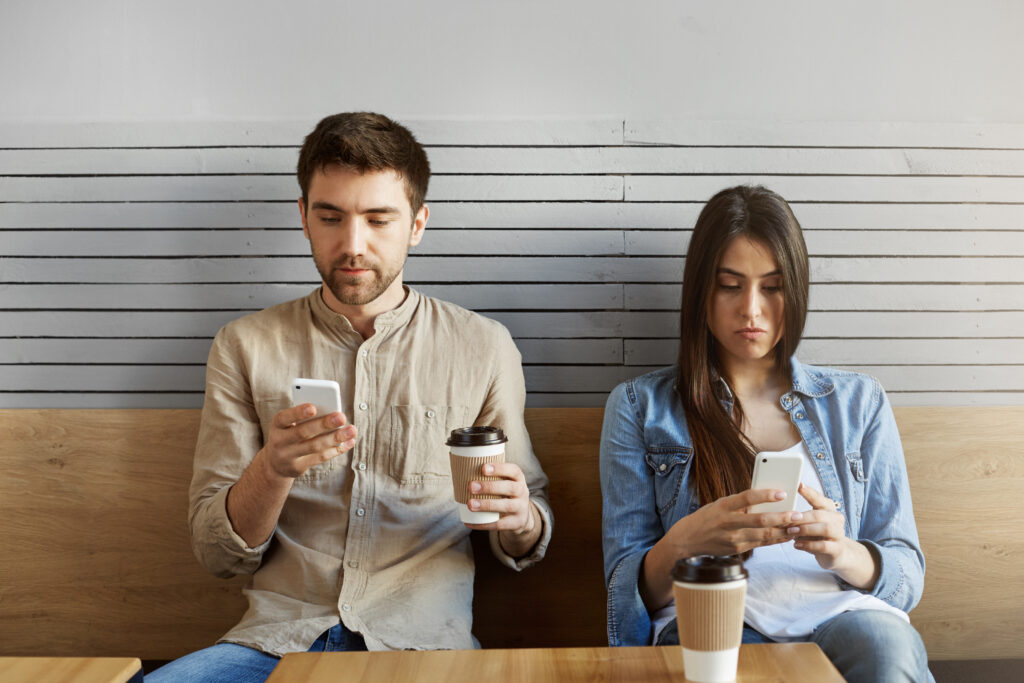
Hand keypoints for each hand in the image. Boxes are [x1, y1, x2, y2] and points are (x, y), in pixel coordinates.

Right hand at [258, 404, 357, 478]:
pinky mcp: (298, 468)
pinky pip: (320, 458)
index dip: (298, 412)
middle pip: (303, 432)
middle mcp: (279, 441)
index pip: (284, 417)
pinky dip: (337, 449)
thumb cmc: (288, 434)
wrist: (275, 463)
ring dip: (336, 437)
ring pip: (315, 446)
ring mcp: (288, 456)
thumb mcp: (288, 424)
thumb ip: (304, 418)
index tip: (313, 407)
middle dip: (324, 424)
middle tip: (341, 417)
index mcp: (277, 425)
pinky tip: (349, 441)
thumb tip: (332, 414)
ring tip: (352, 430)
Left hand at [462, 462, 534, 534]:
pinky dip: (484, 524)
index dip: (499, 468)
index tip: (483, 468)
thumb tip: (461, 469)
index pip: (513, 470)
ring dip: (487, 505)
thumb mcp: (504, 482)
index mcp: (518, 479)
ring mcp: (521, 508)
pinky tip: (469, 522)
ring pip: (507, 506)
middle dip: (490, 487)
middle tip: (471, 486)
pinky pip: (500, 525)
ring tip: (470, 504)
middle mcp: (523, 492)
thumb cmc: (505, 494)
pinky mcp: (517, 523)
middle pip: (510, 488)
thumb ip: (489, 476)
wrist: (521, 516)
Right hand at [666, 487, 802, 557]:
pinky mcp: (736, 548)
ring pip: (763, 535)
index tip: (782, 493)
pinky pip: (760, 544)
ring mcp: (732, 537)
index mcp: (724, 505)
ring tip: (796, 527)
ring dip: (782, 532)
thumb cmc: (708, 517)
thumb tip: (766, 498)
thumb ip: (740, 503)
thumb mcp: (720, 504)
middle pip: (759, 520)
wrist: (688, 538)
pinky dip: (774, 540)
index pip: (748, 498)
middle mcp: (728, 522)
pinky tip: (785, 536)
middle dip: (781, 518)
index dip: (766, 495)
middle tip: (797, 515)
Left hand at [786, 482, 847, 567]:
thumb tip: (778, 508)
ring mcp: (839, 534)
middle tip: (787, 521)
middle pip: (820, 514)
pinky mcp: (838, 549)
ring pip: (825, 528)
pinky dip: (809, 545)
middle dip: (802, 517)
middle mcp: (836, 519)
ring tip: (791, 532)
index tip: (798, 485)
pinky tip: (797, 544)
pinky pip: (824, 546)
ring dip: (806, 529)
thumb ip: (798, 515)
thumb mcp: (808, 522)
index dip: (809, 492)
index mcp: (828, 508)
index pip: (819, 498)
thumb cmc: (816, 534)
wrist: (835, 553)